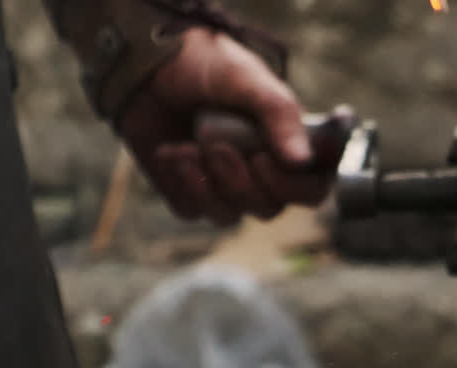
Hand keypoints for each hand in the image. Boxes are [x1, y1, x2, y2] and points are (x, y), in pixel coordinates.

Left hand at [118, 27, 334, 225]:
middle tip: (220, 146)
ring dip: (211, 181)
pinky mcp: (190, 194)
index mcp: (287, 144)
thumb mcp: (245, 78)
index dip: (295, 186)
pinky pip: (195, 210)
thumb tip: (302, 161)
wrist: (145, 67)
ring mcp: (225, 186)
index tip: (265, 158)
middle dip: (242, 180)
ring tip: (192, 145)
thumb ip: (279, 115)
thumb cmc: (204, 65)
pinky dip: (184, 181)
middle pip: (270, 207)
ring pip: (233, 214)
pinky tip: (173, 151)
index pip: (312, 188)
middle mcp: (261, 171)